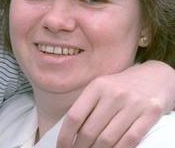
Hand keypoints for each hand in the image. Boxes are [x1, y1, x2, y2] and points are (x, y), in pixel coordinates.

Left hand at [57, 60, 173, 147]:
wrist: (156, 77)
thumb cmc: (121, 87)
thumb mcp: (101, 88)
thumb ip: (87, 106)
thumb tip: (69, 132)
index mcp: (97, 86)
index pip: (74, 116)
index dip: (65, 136)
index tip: (62, 147)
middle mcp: (114, 94)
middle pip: (90, 130)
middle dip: (80, 147)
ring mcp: (133, 104)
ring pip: (108, 138)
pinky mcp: (151, 113)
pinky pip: (130, 139)